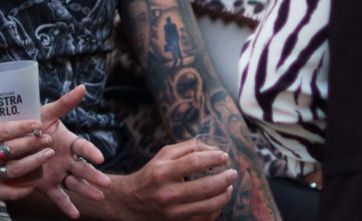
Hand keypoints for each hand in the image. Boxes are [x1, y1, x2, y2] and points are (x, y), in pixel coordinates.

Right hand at [0, 114, 53, 203]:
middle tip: (49, 138)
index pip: (4, 131)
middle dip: (33, 143)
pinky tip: (34, 182)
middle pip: (11, 149)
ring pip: (13, 170)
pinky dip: (22, 189)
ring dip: (34, 162)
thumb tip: (23, 105)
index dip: (22, 127)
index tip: (38, 124)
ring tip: (49, 153)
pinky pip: (7, 192)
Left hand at [32, 86, 110, 217]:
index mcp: (69, 142)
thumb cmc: (31, 126)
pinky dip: (67, 206)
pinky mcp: (47, 185)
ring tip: (100, 197)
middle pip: (84, 168)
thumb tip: (83, 87)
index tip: (100, 158)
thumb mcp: (46, 115)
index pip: (84, 147)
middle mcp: (67, 159)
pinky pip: (58, 196)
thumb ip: (64, 104)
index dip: (91, 152)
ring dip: (87, 190)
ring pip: (76, 183)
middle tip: (106, 184)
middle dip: (95, 176)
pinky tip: (76, 214)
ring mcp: (59, 173)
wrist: (12, 144)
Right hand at [111, 139, 238, 219]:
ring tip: (228, 187)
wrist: (128, 202)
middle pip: (205, 187)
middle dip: (225, 179)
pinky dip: (215, 210)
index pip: (195, 162)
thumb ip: (190, 147)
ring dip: (224, 196)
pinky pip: (202, 219)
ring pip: (207, 206)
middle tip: (233, 173)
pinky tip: (217, 201)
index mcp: (163, 173)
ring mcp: (171, 212)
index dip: (214, 158)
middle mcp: (167, 193)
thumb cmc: (151, 174)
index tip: (224, 158)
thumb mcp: (164, 154)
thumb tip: (215, 149)